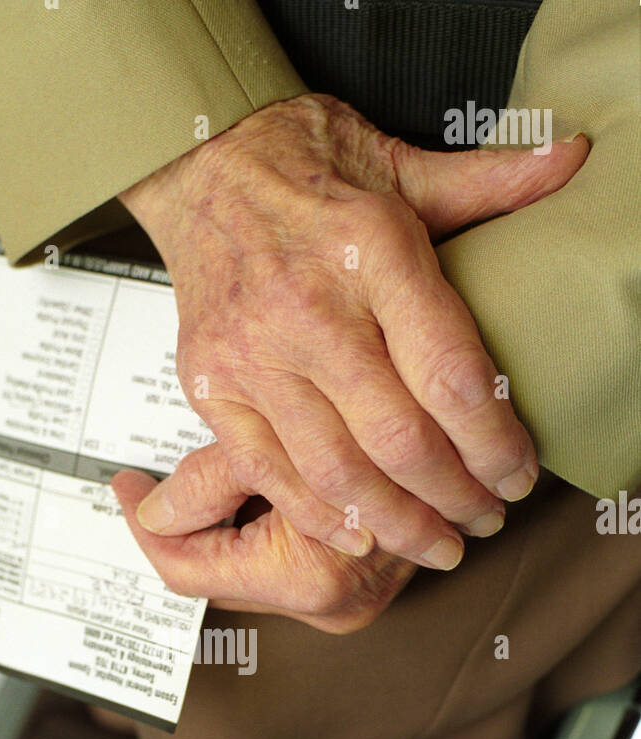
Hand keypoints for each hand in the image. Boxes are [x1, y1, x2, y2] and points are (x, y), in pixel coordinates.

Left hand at [112, 448, 415, 634]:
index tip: (122, 488)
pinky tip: (249, 481)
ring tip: (195, 479)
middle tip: (149, 482)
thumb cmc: (401, 419)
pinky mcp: (364, 578)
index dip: (146, 527)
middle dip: (183, 527)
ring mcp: (353, 596)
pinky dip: (262, 520)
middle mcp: (335, 603)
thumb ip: (215, 476)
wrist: (492, 437)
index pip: (190, 573)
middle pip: (218, 574)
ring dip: (221, 523)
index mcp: (310, 579)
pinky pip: (286, 553)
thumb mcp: (284, 439)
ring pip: (249, 564)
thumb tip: (148, 507)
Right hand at [116, 95, 586, 607]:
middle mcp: (308, 311)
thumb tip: (569, 163)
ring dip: (396, 525)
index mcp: (369, 252)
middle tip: (486, 517)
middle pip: (399, 441)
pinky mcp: (211, 388)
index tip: (517, 472)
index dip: (493, 443)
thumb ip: (487, 183)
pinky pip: (270, 474)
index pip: (450, 377)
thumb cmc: (300, 167)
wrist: (201, 162)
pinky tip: (361, 537)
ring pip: (337, 472)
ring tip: (435, 544)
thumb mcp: (400, 164)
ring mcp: (253, 357)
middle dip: (454, 496)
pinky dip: (320, 518)